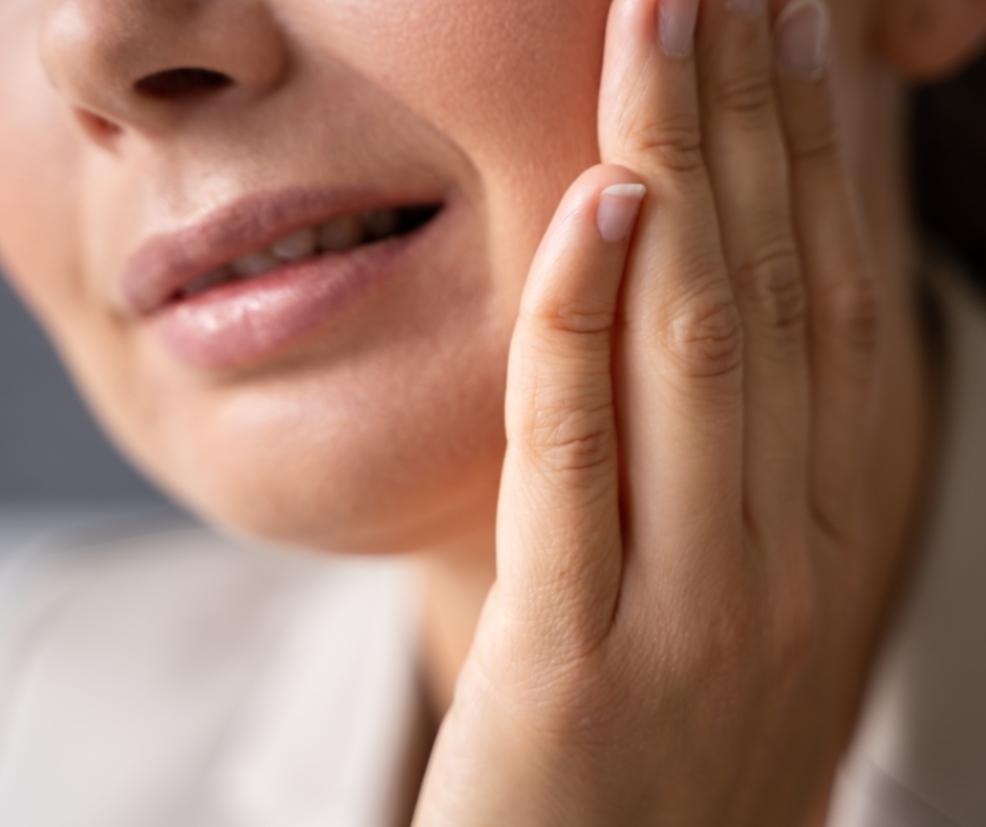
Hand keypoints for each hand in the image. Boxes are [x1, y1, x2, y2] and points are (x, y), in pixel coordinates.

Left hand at [413, 0, 886, 822]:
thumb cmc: (672, 729)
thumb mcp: (743, 576)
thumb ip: (751, 442)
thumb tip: (732, 283)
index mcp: (845, 522)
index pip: (843, 293)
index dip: (828, 145)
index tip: (803, 22)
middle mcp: (799, 551)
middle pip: (782, 290)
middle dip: (759, 116)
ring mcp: (700, 606)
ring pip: (699, 346)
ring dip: (682, 170)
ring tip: (663, 28)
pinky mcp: (579, 655)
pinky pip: (579, 456)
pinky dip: (585, 322)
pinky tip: (594, 205)